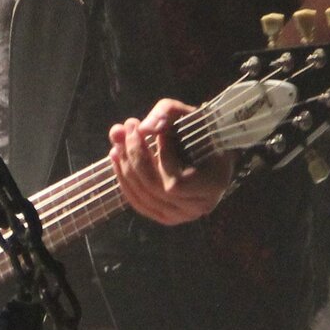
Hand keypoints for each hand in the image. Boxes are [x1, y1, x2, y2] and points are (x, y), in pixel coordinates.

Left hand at [108, 99, 231, 226]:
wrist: (206, 147)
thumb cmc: (197, 129)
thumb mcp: (185, 113)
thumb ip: (166, 113)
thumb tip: (143, 129)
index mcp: (213, 185)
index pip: (176, 183)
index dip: (162, 158)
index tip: (158, 133)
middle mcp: (199, 207)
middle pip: (155, 190)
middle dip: (135, 156)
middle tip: (127, 127)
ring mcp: (181, 215)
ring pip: (143, 197)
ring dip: (125, 167)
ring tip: (117, 142)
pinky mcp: (164, 216)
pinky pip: (138, 203)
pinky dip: (124, 180)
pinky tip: (116, 158)